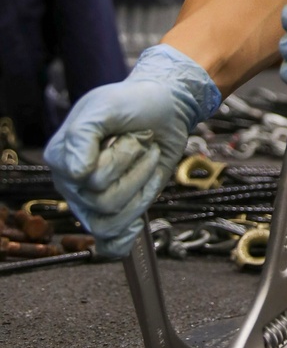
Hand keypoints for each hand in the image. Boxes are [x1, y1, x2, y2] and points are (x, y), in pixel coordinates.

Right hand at [44, 46, 220, 258]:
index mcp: (61, 156)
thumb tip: (77, 173)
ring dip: (142, 188)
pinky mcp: (115, 213)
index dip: (118, 156)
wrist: (163, 110)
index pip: (87, 177)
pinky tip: (137, 223)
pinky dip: (126, 237)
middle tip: (142, 144)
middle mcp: (71, 184)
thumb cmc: (133, 104)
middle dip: (135, 168)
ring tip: (148, 162)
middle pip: (103, 199)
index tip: (127, 133)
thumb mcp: (107, 104)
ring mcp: (91, 202)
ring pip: (113, 219)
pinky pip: (111, 243)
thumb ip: (83, 133)